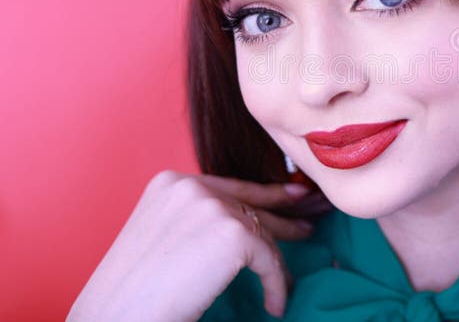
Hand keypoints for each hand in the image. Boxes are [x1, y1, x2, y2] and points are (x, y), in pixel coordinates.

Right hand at [67, 170, 330, 320]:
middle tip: (311, 222)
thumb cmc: (133, 295)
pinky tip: (273, 305)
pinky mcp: (232, 233)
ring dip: (275, 264)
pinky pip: (268, 260)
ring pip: (262, 234)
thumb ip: (197, 223)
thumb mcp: (162, 240)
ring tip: (286, 284)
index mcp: (169, 183)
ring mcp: (212, 206)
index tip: (294, 197)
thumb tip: (244, 229)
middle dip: (284, 216)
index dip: (266, 194)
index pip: (229, 188)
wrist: (115, 320)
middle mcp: (190, 185)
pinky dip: (275, 285)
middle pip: (250, 204)